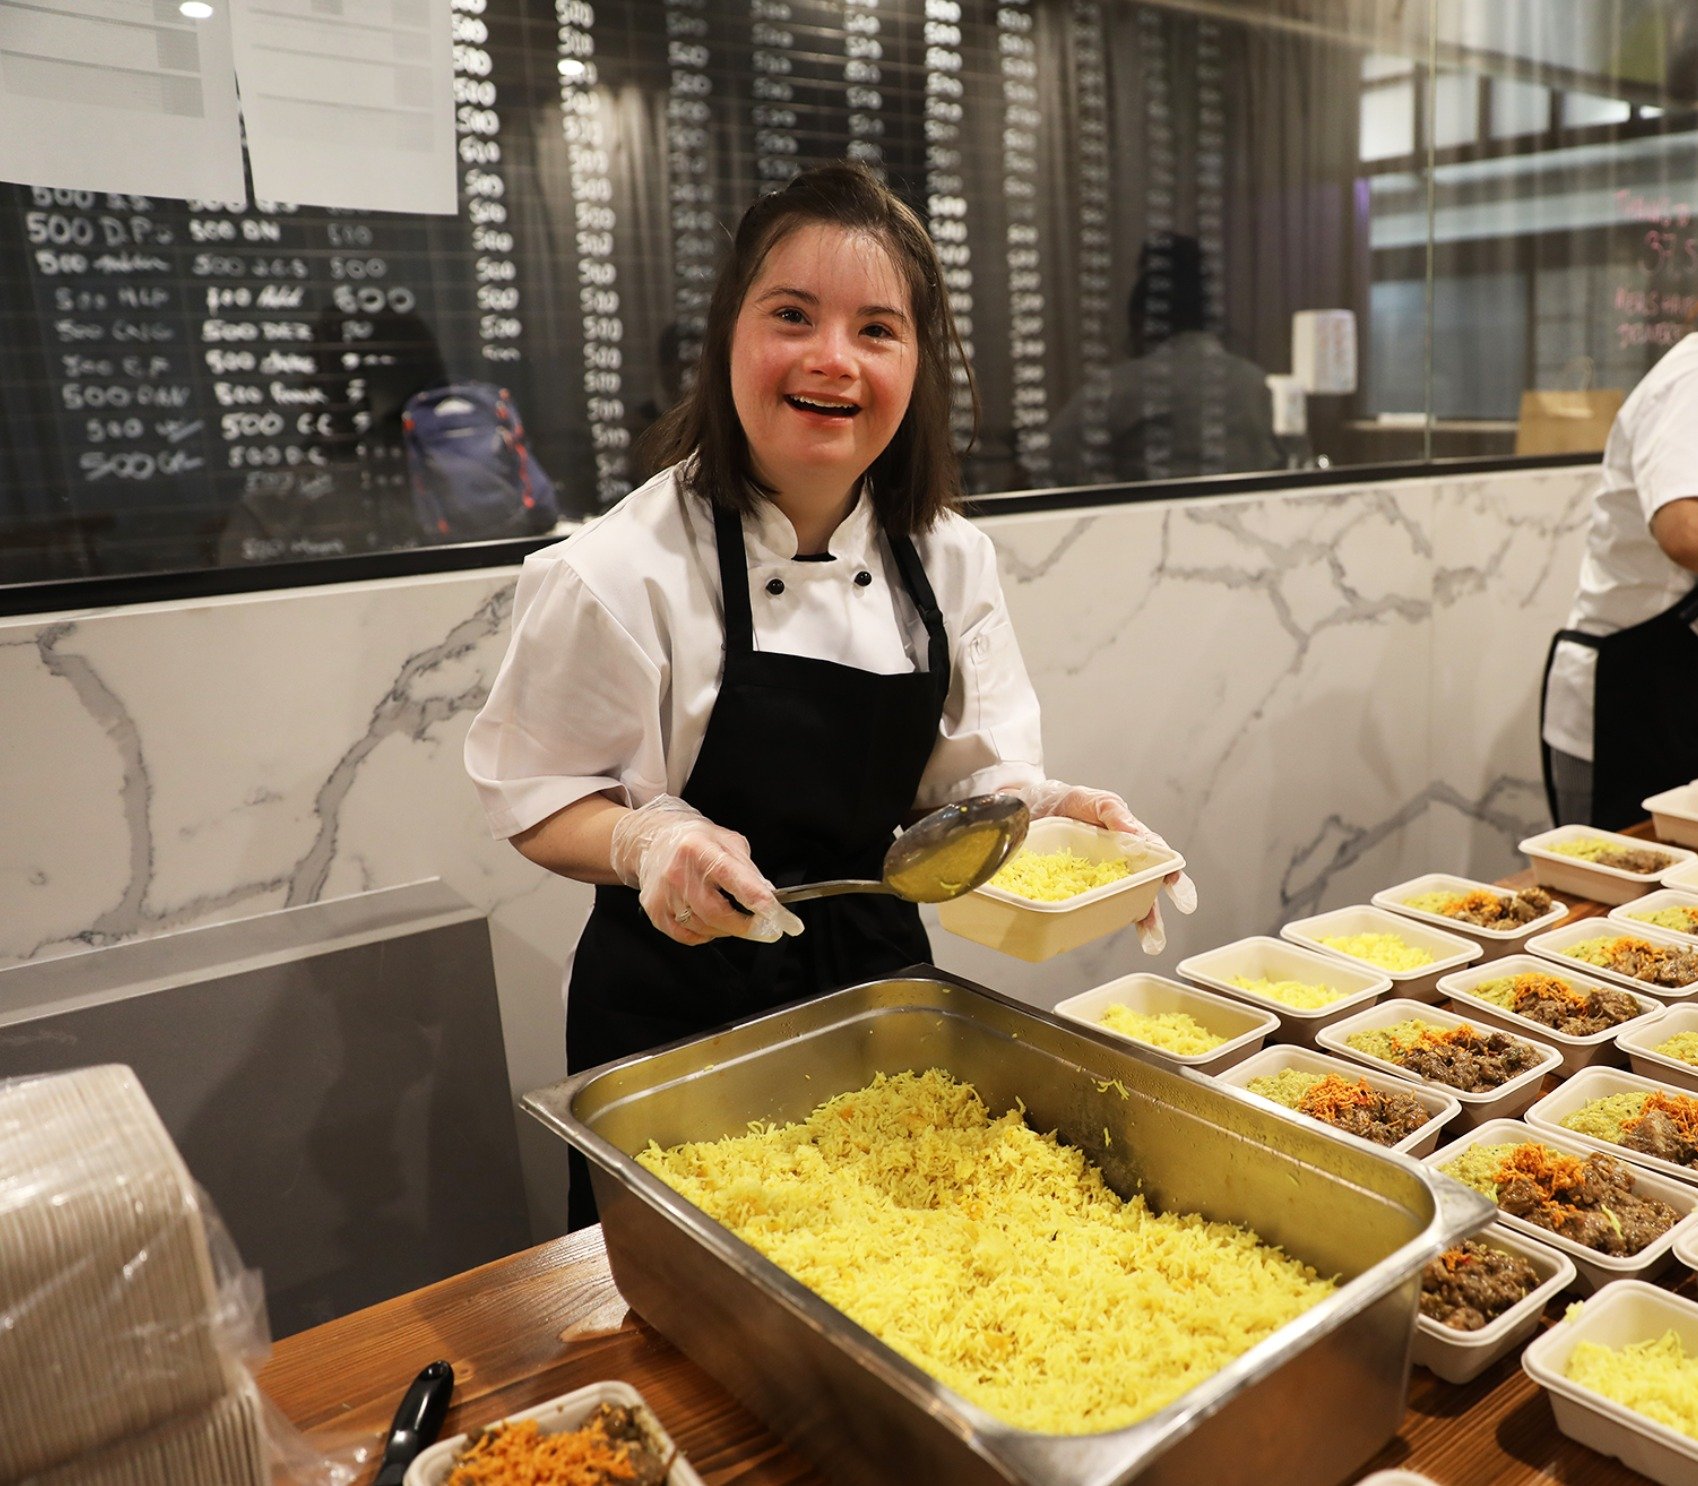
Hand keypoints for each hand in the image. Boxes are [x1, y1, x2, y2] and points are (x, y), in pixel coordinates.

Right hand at [609, 796, 803, 945]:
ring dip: (726, 929)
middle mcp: (678, 872)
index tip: (776, 915)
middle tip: (764, 929)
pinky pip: (686, 936)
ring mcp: (664, 893)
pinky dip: (705, 935)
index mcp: (699, 849)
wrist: (654, 840)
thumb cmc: (695, 841)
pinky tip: (710, 922)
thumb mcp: (728, 842)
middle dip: (746, 926)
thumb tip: (768, 896)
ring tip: (732, 917)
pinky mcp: (654, 910)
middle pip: (716, 912)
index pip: (733, 878)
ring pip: (704, 927)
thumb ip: (749, 869)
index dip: (757, 899)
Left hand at [1006, 779, 1195, 953]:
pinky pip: (1091, 904)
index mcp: (1126, 837)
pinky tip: (1104, 930)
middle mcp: (1116, 860)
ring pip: (1122, 900)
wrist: (1024, 809)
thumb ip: (1112, 811)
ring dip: (1137, 920)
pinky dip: (1100, 918)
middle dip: (1154, 910)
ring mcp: (1096, 876)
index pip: (1154, 855)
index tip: (1174, 884)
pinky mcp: (1075, 887)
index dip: (1168, 871)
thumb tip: (1136, 834)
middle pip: (1143, 887)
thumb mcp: (1089, 799)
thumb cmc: (1064, 801)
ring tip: (1149, 942)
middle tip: (1158, 931)